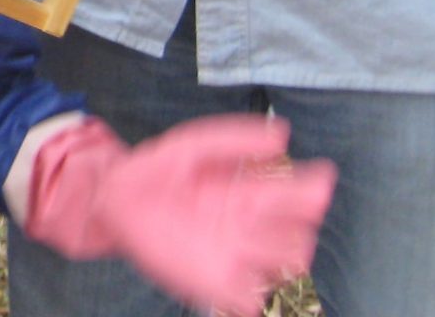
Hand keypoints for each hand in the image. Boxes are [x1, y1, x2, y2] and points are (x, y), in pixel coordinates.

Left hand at [24, 115, 335, 316]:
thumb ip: (235, 139)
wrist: (115, 196)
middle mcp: (250, 228)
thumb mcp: (195, 144)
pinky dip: (262, 300)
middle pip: (299, 240)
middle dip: (301, 233)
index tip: (319, 181)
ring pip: (285, 273)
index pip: (298, 197)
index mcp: (250, 193)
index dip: (314, 191)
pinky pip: (252, 301)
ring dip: (288, 268)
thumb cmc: (158, 167)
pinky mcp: (215, 283)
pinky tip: (256, 289)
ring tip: (271, 252)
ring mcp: (235, 258)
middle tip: (284, 222)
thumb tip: (282, 134)